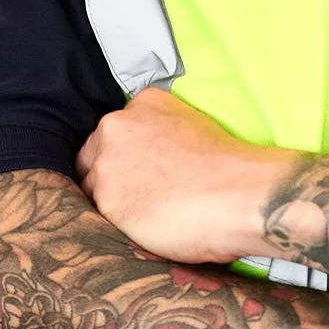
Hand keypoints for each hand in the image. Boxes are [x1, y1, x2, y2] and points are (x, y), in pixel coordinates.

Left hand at [75, 88, 290, 263]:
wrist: (237, 194)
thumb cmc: (226, 167)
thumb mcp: (190, 126)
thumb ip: (159, 132)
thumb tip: (148, 155)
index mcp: (143, 102)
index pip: (116, 130)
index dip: (126, 154)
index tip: (143, 170)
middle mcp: (116, 124)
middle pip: (93, 154)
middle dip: (111, 173)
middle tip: (140, 195)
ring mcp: (106, 161)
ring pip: (91, 186)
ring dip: (110, 200)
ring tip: (143, 214)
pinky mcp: (104, 199)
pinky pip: (96, 214)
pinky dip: (114, 222)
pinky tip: (140, 226)